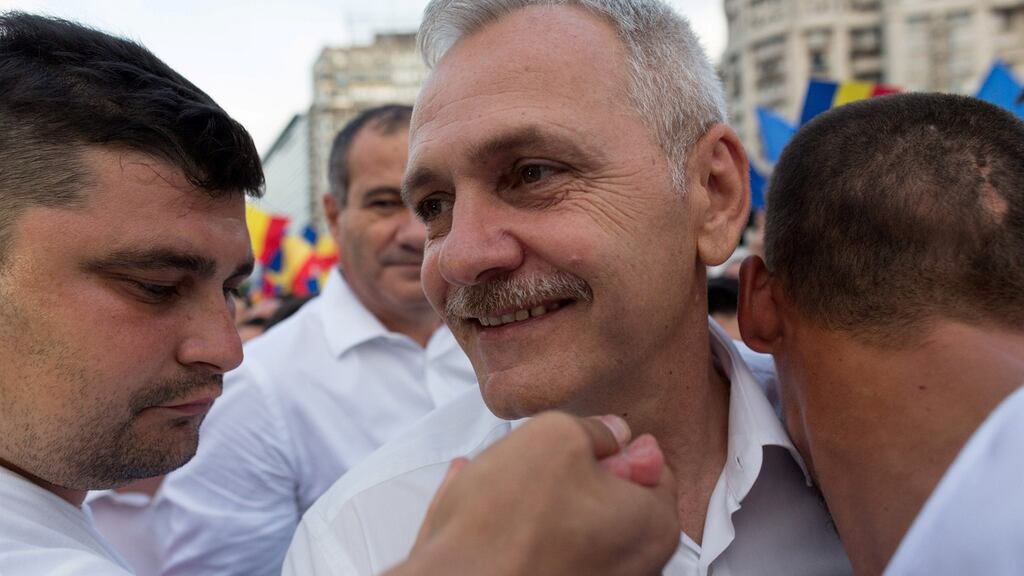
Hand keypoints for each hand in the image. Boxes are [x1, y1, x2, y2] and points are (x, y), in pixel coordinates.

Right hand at [392, 412, 678, 575]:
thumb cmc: (505, 525)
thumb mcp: (555, 435)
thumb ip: (595, 428)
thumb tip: (610, 434)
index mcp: (652, 527)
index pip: (654, 468)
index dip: (613, 447)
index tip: (580, 446)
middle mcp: (635, 569)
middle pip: (612, 500)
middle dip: (573, 478)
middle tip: (533, 467)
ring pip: (572, 527)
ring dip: (538, 505)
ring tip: (498, 492)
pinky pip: (544, 554)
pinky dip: (519, 536)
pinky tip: (487, 518)